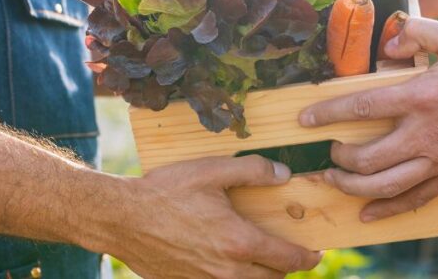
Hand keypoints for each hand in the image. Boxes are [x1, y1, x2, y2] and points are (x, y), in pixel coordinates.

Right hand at [101, 156, 321, 277]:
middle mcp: (227, 271)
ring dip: (260, 276)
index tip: (316, 251)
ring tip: (261, 259)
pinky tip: (227, 263)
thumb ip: (252, 170)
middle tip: (288, 252)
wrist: (121, 218)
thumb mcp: (211, 171)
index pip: (289, 260)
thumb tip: (283, 174)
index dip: (308, 257)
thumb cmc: (166, 192)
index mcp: (239, 242)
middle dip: (286, 268)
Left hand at [299, 17, 437, 220]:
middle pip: (366, 158)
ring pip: (385, 186)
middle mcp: (426, 133)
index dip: (326, 114)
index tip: (304, 119)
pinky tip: (368, 214)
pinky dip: (387, 210)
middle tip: (327, 152)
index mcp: (422, 95)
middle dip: (337, 159)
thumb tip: (387, 41)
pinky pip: (414, 199)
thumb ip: (418, 33)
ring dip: (352, 188)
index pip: (361, 108)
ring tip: (334, 181)